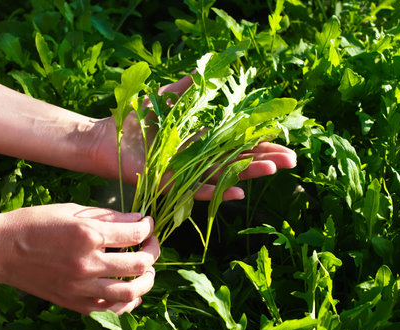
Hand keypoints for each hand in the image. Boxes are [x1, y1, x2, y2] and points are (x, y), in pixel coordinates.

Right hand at [0, 203, 158, 314]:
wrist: (1, 250)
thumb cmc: (35, 224)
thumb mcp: (72, 210)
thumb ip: (108, 216)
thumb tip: (137, 219)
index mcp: (88, 234)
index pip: (135, 234)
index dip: (148, 226)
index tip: (147, 223)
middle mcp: (87, 263)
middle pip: (139, 263)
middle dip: (153, 250)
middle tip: (152, 243)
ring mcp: (81, 287)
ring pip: (130, 291)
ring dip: (147, 280)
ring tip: (148, 270)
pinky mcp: (74, 302)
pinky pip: (110, 309)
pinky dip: (127, 302)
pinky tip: (132, 292)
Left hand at [90, 75, 296, 200]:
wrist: (107, 136)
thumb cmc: (137, 119)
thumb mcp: (166, 99)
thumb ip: (189, 88)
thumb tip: (209, 67)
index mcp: (201, 139)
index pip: (237, 141)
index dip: (260, 140)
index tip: (283, 137)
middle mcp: (199, 158)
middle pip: (238, 160)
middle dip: (265, 158)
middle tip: (292, 159)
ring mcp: (187, 173)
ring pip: (224, 176)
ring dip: (249, 174)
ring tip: (274, 169)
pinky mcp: (172, 185)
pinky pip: (197, 192)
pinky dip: (218, 193)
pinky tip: (239, 191)